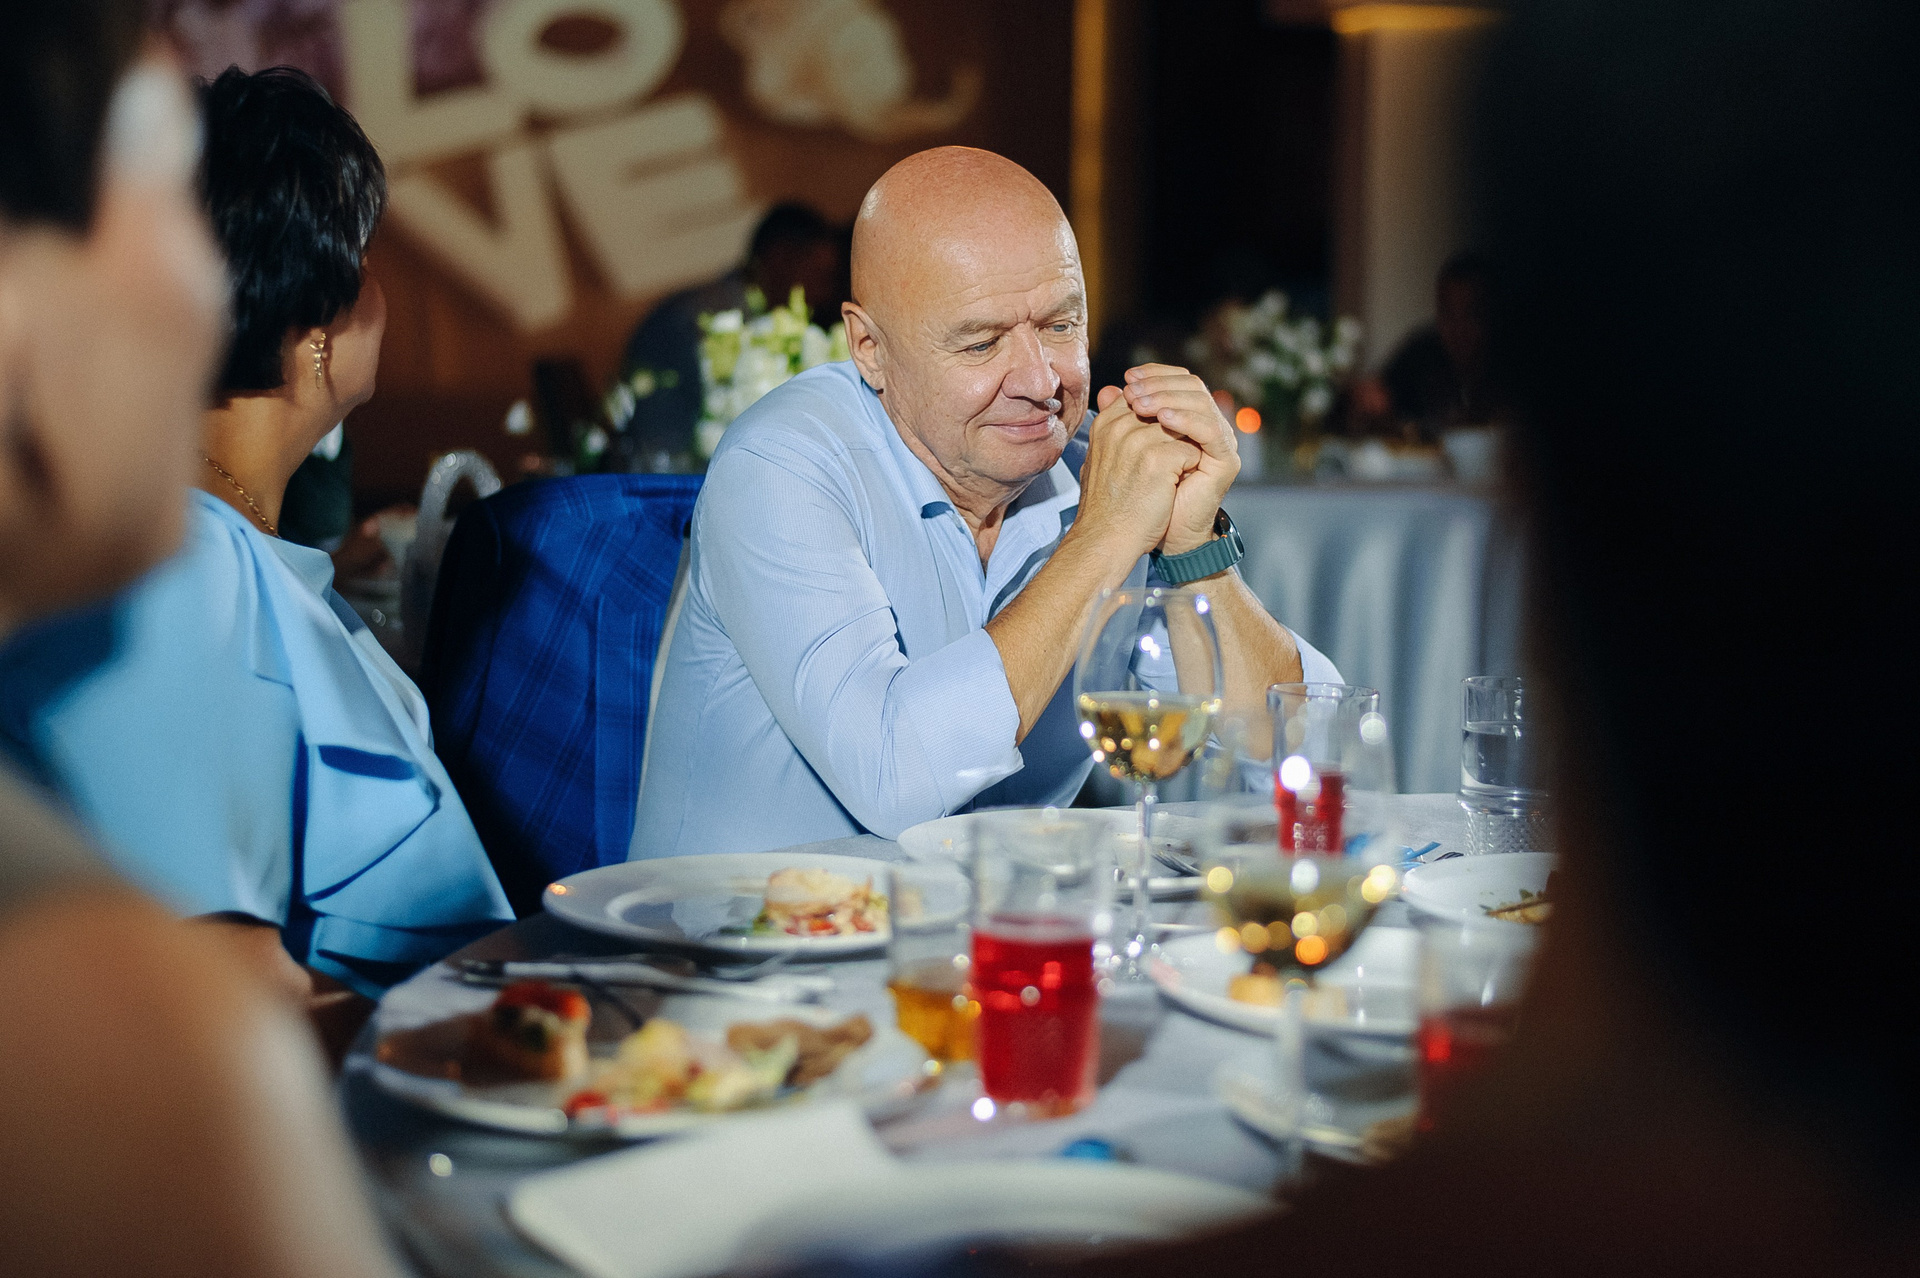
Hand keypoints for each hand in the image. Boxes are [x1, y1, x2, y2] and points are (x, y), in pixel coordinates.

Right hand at [1070, 384, 1202, 562]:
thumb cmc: (1106, 506)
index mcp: (1106, 424)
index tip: (1166, 437)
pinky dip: (1192, 466)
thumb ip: (1110, 423)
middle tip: (1177, 457)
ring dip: (1187, 447)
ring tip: (1176, 471)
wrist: (1105, 539)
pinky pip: (1191, 448)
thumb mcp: (1098, 457)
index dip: (1163, 412)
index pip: (1145, 396)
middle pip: (1167, 408)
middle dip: (1180, 429)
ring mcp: (1138, 441)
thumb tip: (1111, 392)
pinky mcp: (1157, 459)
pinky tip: (1179, 483)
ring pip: (1182, 427)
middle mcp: (1119, 427)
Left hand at [1121, 364, 1239, 552]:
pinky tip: (1163, 420)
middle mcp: (1208, 426)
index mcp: (1188, 419)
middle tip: (1133, 389)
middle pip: (1192, 386)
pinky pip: (1210, 431)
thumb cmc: (1141, 495)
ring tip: (1141, 403)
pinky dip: (1186, 421)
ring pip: (1201, 403)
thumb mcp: (1127, 449)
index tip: (1128, 378)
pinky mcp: (1226, 461)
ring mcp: (1220, 443)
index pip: (1178, 382)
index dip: (1155, 375)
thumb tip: (1109, 389)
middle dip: (1159, 384)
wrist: (1157, 534)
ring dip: (1168, 399)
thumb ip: (1123, 419)